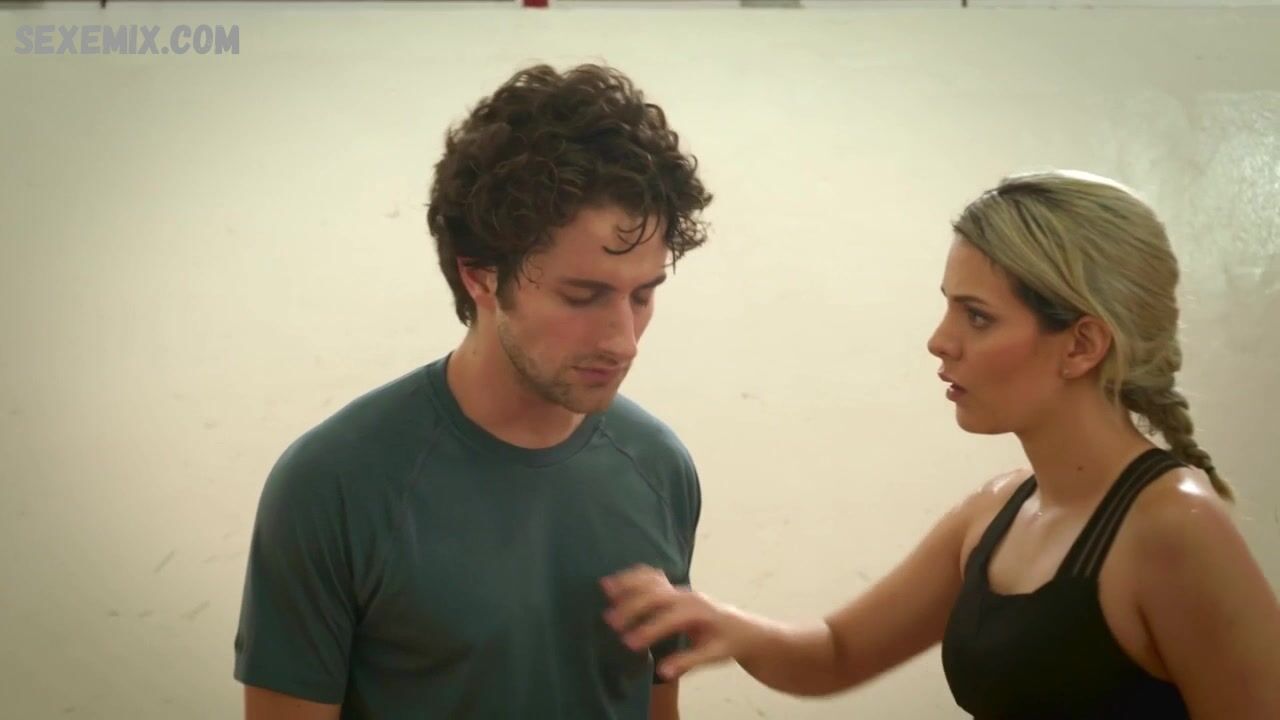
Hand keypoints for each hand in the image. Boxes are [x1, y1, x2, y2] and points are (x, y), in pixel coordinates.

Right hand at [601, 565, 753, 679]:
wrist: (742, 628)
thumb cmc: (727, 643)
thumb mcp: (713, 655)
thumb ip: (687, 661)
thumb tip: (661, 672)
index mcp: (698, 612)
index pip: (670, 619)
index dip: (649, 630)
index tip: (628, 643)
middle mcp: (687, 597)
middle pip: (657, 595)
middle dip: (633, 606)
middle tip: (610, 621)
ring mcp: (680, 590)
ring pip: (652, 580)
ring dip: (628, 583)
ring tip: (606, 588)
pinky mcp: (674, 589)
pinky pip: (652, 576)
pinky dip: (633, 576)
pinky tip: (616, 581)